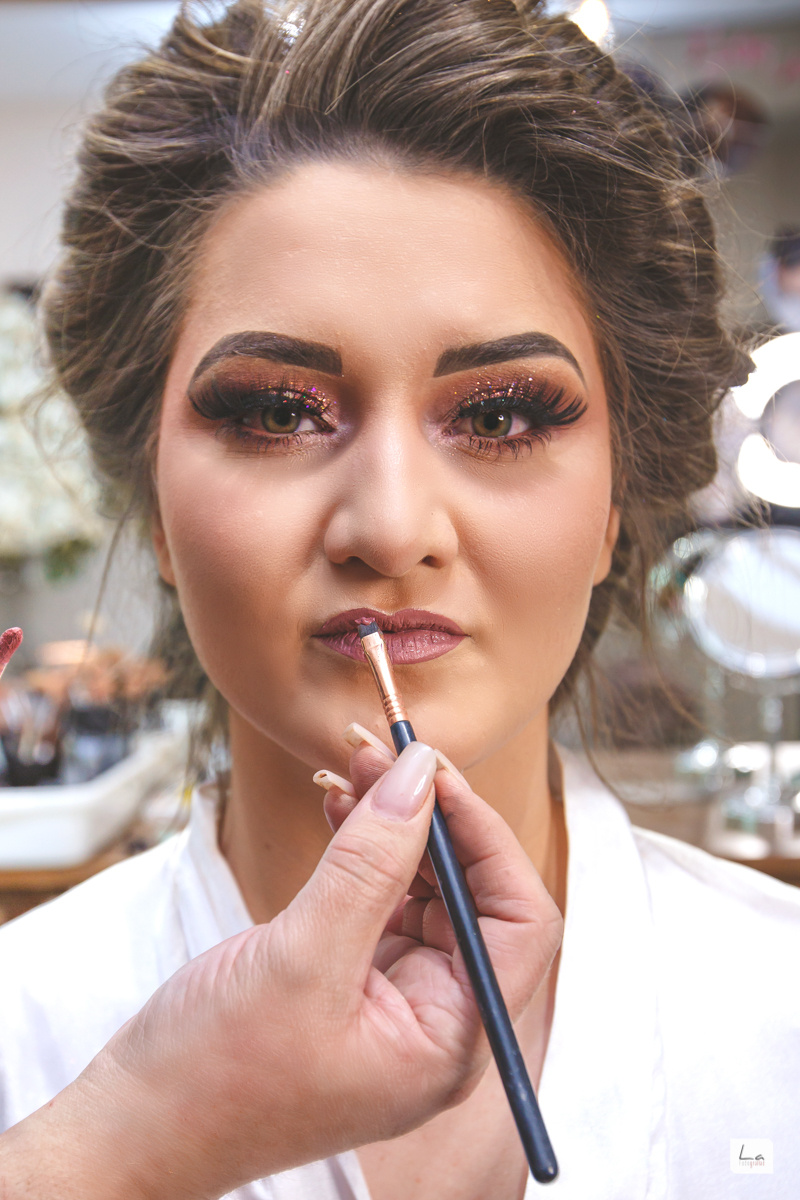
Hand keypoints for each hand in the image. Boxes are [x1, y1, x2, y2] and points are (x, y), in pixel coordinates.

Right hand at [0, 737, 561, 1199]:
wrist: (137, 1124)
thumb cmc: (216, 1073)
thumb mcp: (302, 957)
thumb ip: (370, 862)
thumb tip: (421, 775)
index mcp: (451, 1040)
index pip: (520, 923)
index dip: (488, 839)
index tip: (437, 776)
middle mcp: (437, 1021)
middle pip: (471, 896)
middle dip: (434, 819)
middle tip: (387, 753)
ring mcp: (394, 1000)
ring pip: (422, 888)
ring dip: (395, 824)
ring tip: (356, 766)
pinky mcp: (351, 979)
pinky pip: (378, 898)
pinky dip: (363, 849)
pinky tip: (339, 807)